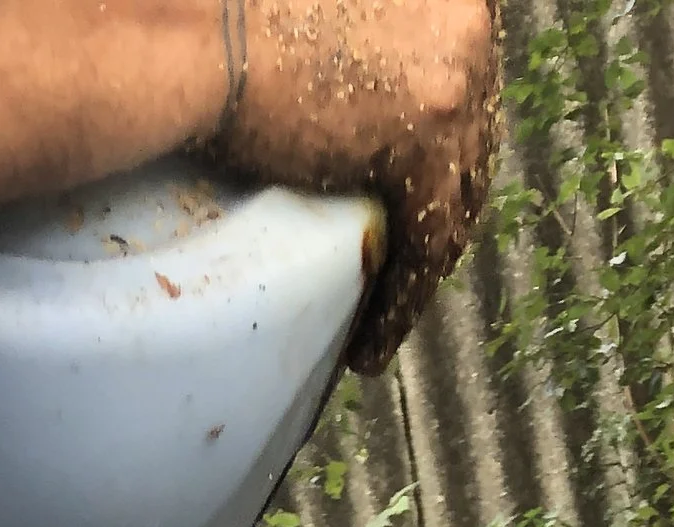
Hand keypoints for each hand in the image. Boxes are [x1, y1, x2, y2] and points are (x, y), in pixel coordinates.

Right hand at [221, 0, 499, 371]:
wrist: (202, 35)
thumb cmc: (234, 18)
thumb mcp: (329, 14)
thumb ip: (364, 41)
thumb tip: (353, 92)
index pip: (463, 84)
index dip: (444, 146)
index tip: (415, 191)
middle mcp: (471, 24)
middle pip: (470, 143)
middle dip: (438, 212)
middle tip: (404, 266)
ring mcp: (457, 82)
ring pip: (455, 199)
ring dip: (420, 267)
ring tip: (383, 317)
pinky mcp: (425, 143)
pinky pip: (427, 241)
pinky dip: (399, 301)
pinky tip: (369, 346)